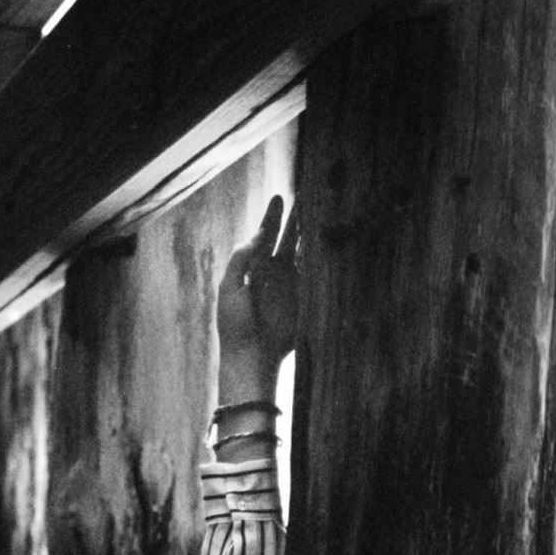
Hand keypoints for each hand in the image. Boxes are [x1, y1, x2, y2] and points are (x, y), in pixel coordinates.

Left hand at [216, 194, 298, 403]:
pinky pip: (313, 275)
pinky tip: (326, 244)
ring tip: (319, 214)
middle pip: (285, 239)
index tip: (279, 198)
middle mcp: (272, 273)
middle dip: (294, 219)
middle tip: (305, 196)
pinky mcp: (303, 300)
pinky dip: (319, 260)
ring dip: (309, 236)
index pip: (264, 236)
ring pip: (302, 254)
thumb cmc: (235, 325)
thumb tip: (257, 235)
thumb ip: (241, 259)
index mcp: (252, 268)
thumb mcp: (230, 288)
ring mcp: (289, 285)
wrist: (252, 357)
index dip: (272, 217)